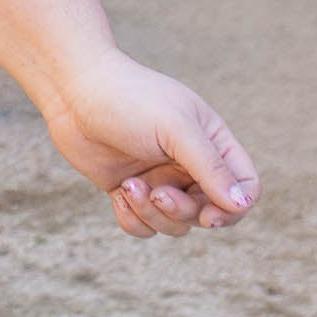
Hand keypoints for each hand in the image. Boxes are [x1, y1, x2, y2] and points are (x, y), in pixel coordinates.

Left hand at [40, 45, 259, 237]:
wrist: (72, 92)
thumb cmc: (128, 99)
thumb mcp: (175, 128)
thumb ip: (210, 166)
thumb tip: (242, 203)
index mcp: (210, 141)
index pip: (244, 186)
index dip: (234, 208)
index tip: (209, 216)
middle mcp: (189, 163)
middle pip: (208, 212)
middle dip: (183, 211)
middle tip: (158, 193)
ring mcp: (160, 178)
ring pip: (175, 223)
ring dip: (153, 214)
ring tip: (129, 186)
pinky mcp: (130, 189)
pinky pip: (144, 225)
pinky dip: (133, 219)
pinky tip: (117, 195)